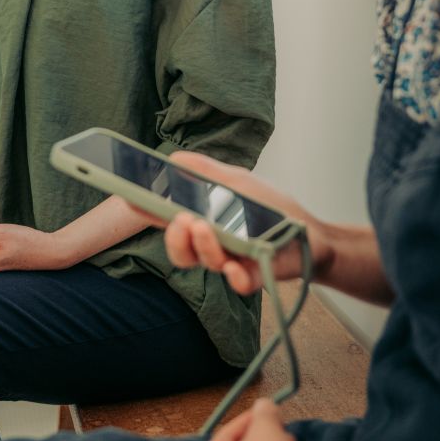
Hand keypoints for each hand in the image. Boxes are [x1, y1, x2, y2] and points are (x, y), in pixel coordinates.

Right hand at [132, 151, 331, 293]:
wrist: (310, 232)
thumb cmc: (271, 207)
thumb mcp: (236, 181)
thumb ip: (205, 170)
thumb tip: (172, 157)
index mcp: (202, 219)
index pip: (168, 217)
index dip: (147, 210)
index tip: (129, 197)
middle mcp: (211, 243)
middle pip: (179, 249)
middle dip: (174, 236)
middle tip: (181, 219)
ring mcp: (230, 260)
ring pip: (203, 262)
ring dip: (201, 246)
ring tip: (206, 227)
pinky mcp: (254, 275)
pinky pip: (238, 283)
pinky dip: (235, 277)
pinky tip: (235, 268)